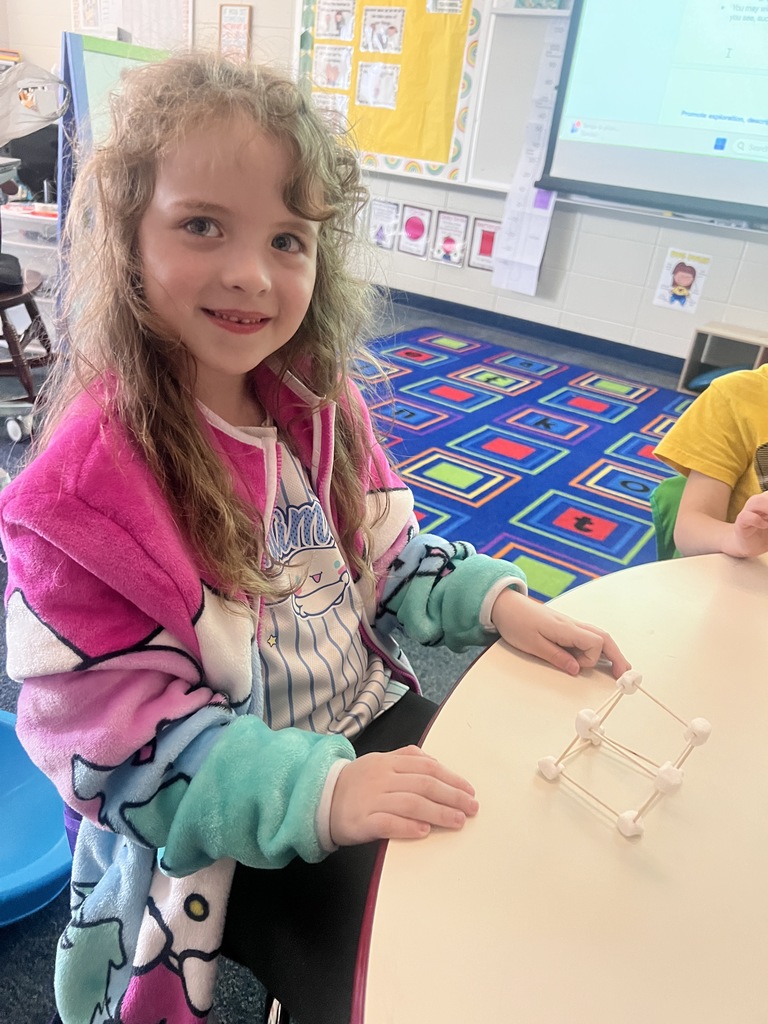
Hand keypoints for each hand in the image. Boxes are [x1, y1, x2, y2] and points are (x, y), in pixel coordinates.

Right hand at [329, 745, 478, 844]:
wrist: (318, 799)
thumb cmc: (355, 783)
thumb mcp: (379, 762)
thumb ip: (405, 759)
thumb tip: (435, 763)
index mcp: (388, 762)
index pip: (427, 767)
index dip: (452, 778)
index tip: (469, 790)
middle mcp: (382, 777)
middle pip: (424, 784)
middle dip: (453, 796)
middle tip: (472, 808)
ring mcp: (371, 799)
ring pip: (411, 803)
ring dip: (439, 812)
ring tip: (458, 821)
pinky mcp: (362, 821)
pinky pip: (388, 823)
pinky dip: (408, 826)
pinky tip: (424, 831)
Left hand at [490, 588, 630, 678]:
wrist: (505, 605)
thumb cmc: (516, 622)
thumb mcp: (533, 645)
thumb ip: (556, 657)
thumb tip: (577, 670)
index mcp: (566, 628)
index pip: (595, 643)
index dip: (590, 659)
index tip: (577, 667)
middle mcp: (572, 625)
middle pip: (604, 638)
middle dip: (617, 656)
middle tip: (625, 674)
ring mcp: (570, 625)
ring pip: (598, 636)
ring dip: (610, 651)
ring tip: (619, 667)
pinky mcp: (565, 627)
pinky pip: (588, 636)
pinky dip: (598, 647)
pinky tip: (599, 656)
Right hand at [725, 492, 767, 557]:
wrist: (744, 546)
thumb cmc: (761, 535)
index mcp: (766, 503)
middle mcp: (757, 505)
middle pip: (766, 495)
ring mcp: (748, 513)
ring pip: (756, 501)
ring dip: (766, 508)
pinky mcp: (740, 524)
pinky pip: (746, 517)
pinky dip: (755, 519)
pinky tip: (763, 525)